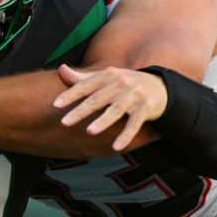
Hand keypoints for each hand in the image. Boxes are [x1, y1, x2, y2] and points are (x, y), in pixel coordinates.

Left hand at [52, 65, 167, 151]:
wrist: (160, 86)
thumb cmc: (125, 84)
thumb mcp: (105, 78)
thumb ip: (82, 78)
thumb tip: (61, 69)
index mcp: (108, 75)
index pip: (86, 85)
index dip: (70, 94)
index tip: (56, 104)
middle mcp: (120, 83)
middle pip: (98, 99)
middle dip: (81, 110)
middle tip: (65, 122)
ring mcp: (134, 95)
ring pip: (116, 110)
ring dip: (103, 121)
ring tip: (89, 131)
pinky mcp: (146, 108)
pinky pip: (134, 123)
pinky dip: (126, 135)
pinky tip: (116, 147)